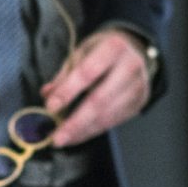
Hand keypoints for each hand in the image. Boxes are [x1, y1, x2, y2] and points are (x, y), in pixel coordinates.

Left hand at [40, 28, 154, 147]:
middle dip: (76, 122)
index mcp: (114, 47)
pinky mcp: (139, 103)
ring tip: (63, 139)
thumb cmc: (102, 51)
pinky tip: (77, 136)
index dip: (68, 91)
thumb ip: (65, 74)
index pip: (88, 72)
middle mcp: (130, 67)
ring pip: (107, 115)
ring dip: (82, 131)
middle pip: (100, 100)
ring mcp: (137, 87)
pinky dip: (92, 131)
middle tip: (57, 137)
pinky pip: (113, 122)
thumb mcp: (82, 52)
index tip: (50, 107)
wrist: (134, 51)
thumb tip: (47, 94)